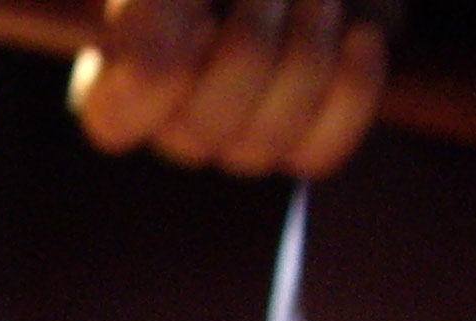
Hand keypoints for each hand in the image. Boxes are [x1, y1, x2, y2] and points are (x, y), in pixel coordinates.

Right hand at [69, 0, 388, 179]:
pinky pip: (321, 151)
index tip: (196, 14)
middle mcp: (173, 119)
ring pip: (265, 141)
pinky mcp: (308, 137)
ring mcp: (242, 136)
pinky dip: (351, 88)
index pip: (119, 117)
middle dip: (249, 41)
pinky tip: (358, 34)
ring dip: (304, 50)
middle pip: (201, 131)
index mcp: (117, 75)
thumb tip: (155, 61)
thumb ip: (149, 12)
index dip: (161, 75)